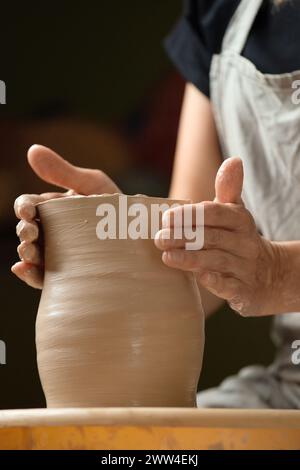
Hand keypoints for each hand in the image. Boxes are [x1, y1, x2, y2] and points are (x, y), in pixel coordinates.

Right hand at [12, 144, 120, 288]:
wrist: (139, 230)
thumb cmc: (114, 203)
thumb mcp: (91, 184)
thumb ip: (64, 171)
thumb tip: (32, 149)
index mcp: (52, 208)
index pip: (29, 206)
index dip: (23, 208)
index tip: (27, 211)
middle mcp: (50, 231)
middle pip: (28, 231)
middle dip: (25, 232)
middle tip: (30, 233)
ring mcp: (57, 253)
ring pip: (33, 255)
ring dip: (26, 254)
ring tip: (29, 253)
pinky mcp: (66, 273)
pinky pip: (44, 277)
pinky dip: (30, 275)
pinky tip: (24, 270)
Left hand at [155, 158, 282, 316]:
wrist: (270, 274)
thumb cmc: (238, 239)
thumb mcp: (235, 213)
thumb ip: (228, 189)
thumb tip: (233, 161)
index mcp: (240, 220)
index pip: (214, 213)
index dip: (190, 215)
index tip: (166, 218)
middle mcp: (244, 243)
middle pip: (211, 237)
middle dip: (183, 237)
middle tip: (159, 238)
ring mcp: (244, 267)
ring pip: (216, 260)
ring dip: (190, 258)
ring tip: (167, 256)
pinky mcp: (243, 291)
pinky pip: (228, 286)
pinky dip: (214, 281)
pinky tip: (198, 278)